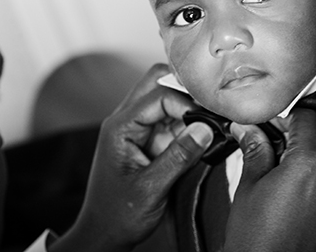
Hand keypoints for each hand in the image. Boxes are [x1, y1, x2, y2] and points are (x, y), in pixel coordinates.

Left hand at [52, 64, 212, 251]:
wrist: (104, 233)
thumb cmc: (118, 214)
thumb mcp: (151, 188)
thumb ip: (178, 157)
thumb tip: (206, 129)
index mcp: (120, 126)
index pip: (158, 94)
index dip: (186, 102)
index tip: (209, 119)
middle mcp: (127, 121)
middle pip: (157, 83)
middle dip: (186, 92)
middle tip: (211, 109)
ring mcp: (138, 129)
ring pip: (166, 98)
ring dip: (189, 108)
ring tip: (212, 123)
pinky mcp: (149, 140)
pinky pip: (171, 120)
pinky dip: (188, 124)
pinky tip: (203, 136)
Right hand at [224, 109, 315, 251]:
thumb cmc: (259, 241)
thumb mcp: (250, 188)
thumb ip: (255, 151)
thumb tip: (249, 130)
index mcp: (311, 165)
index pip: (307, 118)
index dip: (286, 114)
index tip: (271, 119)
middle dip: (308, 124)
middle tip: (280, 132)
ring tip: (287, 153)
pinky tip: (300, 173)